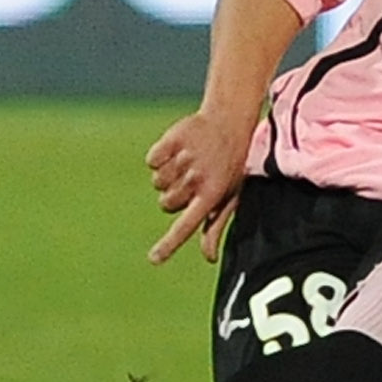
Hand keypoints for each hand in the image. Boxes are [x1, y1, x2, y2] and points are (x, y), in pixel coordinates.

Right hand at [145, 109, 251, 264]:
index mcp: (211, 196)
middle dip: (172, 196)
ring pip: (157, 182)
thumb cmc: (230, 165)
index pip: (186, 227)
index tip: (153, 259)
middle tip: (190, 179)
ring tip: (187, 162)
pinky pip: (152, 160)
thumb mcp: (229, 195)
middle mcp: (197, 179)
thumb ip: (215, 227)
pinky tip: (176, 149)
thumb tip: (209, 258)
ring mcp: (185, 159)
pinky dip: (158, 157)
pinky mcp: (172, 141)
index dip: (169, 244)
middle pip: (165, 203)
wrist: (229, 122)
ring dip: (167, 175)